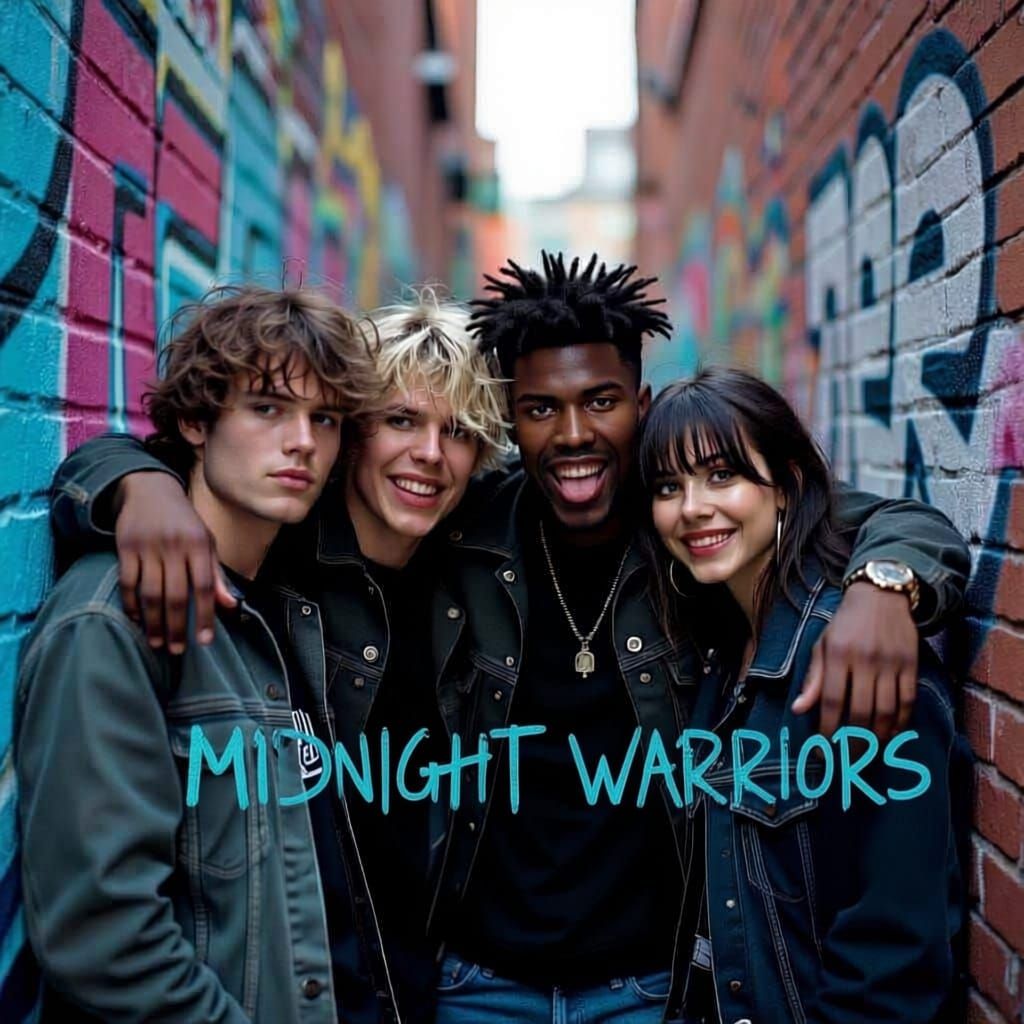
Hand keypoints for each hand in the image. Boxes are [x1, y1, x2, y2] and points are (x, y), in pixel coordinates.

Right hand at [114, 473, 235, 651]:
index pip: (204, 587)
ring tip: (156, 643)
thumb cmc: (185, 523)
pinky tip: (137, 620)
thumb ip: (216, 575)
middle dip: (176, 627)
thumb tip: (230, 605)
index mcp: (199, 545)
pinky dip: (131, 605)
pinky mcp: (125, 547)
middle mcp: (175, 546)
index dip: (205, 615)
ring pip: (150, 593)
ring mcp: (148, 547)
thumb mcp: (207, 542)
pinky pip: (127, 583)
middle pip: (175, 595)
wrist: (150, 489)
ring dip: (153, 622)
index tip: (204, 641)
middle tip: (176, 650)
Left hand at [792, 582, 917, 739]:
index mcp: (838, 654)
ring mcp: (891, 663)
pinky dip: (900, 722)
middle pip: (861, 711)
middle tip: (846, 760)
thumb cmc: (845, 624)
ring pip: (887, 710)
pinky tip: (890, 734)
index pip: (831, 700)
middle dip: (852, 741)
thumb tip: (799, 709)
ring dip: (877, 737)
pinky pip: (908, 701)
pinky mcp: (911, 664)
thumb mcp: (822, 645)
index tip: (821, 748)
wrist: (881, 596)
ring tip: (866, 752)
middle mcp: (865, 660)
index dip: (827, 728)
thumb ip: (814, 678)